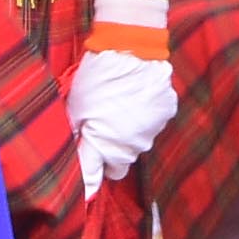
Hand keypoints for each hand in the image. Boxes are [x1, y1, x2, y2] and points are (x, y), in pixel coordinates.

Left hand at [66, 42, 176, 193]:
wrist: (130, 47)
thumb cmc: (96, 76)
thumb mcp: (76, 106)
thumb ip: (76, 135)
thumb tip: (72, 153)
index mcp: (102, 145)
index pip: (94, 178)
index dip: (88, 183)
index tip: (84, 190)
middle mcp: (130, 146)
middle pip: (119, 163)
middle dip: (110, 152)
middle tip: (101, 127)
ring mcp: (151, 131)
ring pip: (137, 144)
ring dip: (128, 133)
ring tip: (119, 107)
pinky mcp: (166, 115)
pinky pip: (153, 125)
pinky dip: (144, 116)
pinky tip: (137, 97)